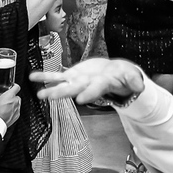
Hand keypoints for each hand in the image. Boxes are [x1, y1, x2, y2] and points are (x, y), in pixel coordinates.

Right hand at [0, 84, 21, 127]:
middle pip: (16, 96)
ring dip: (12, 104)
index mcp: (10, 95)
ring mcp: (17, 109)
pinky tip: (6, 112)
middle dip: (11, 97)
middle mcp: (16, 101)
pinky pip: (16, 110)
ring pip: (17, 103)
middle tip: (5, 99)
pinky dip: (12, 110)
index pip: (17, 87)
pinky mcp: (17, 115)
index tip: (12, 87)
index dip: (14, 86)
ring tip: (5, 107)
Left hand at [30, 58, 144, 104]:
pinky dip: (45, 77)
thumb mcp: (131, 78)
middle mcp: (87, 86)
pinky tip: (33, 77)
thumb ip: (134, 82)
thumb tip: (140, 86)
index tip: (81, 99)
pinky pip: (57, 76)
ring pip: (63, 85)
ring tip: (39, 93)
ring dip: (50, 89)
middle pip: (74, 90)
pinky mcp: (73, 75)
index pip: (95, 89)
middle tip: (49, 97)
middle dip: (61, 93)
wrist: (114, 73)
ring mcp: (78, 82)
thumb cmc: (123, 76)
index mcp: (102, 85)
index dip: (89, 93)